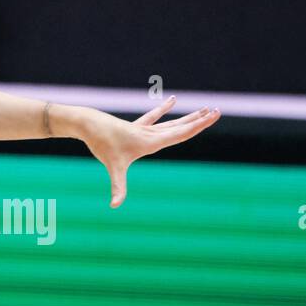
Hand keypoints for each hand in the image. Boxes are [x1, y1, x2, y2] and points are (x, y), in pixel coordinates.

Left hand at [77, 97, 220, 208]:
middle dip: (199, 120)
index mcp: (151, 141)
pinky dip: (164, 110)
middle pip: (180, 126)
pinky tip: (172, 100)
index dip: (198, 126)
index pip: (181, 133)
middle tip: (217, 111)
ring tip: (204, 109)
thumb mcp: (112, 167)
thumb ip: (117, 187)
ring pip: (171, 122)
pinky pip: (154, 117)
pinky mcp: (135, 127)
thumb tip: (114, 206)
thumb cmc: (102, 144)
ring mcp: (143, 129)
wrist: (88, 124)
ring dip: (188, 117)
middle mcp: (151, 133)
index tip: (212, 116)